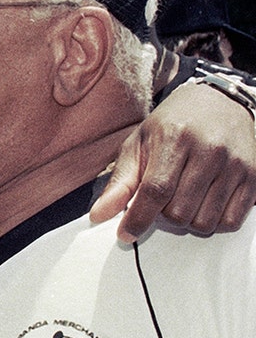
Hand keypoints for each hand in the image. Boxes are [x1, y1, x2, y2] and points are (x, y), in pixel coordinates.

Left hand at [91, 82, 255, 240]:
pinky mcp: (253, 178)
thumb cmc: (174, 125)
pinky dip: (212, 221)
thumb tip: (98, 215)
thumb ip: (120, 182)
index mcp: (175, 138)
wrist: (220, 103)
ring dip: (187, 220)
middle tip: (161, 200)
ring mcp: (235, 166)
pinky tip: (203, 203)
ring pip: (204, 221)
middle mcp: (209, 151)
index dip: (138, 218)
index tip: (125, 234)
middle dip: (162, 215)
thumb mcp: (139, 144)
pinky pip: (230, 222)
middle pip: (179, 212)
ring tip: (182, 198)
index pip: (155, 191)